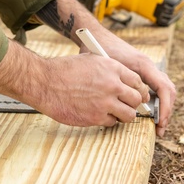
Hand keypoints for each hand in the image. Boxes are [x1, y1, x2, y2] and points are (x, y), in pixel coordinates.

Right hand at [0, 40, 153, 128]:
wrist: (45, 83)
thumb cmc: (64, 70)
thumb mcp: (90, 60)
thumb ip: (109, 70)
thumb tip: (122, 81)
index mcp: (112, 67)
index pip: (138, 81)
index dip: (138, 89)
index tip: (136, 94)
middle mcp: (112, 85)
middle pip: (136, 99)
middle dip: (133, 103)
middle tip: (126, 104)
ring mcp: (105, 102)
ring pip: (129, 114)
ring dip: (124, 114)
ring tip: (116, 112)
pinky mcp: (97, 117)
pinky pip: (113, 122)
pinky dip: (108, 120)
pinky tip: (99, 114)